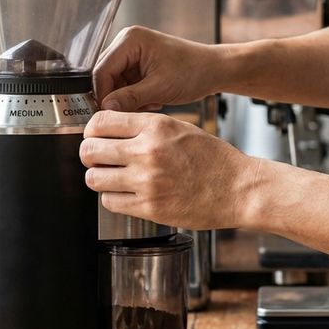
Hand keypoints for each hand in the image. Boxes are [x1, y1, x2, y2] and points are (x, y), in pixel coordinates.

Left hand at [80, 111, 259, 229]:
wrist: (239, 189)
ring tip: (110, 177)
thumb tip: (113, 130)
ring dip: (98, 178)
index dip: (91, 129)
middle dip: (89, 154)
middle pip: (90, 150)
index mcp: (155, 127)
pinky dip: (112, 198)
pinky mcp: (150, 207)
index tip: (94, 136)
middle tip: (96, 158)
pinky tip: (124, 194)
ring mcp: (147, 182)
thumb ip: (147, 128)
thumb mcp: (181, 129)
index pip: (101, 121)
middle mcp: (148, 152)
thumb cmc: (215, 160)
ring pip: (94, 179)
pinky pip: (110, 202)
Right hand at [93, 25, 222, 111]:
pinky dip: (135, 98)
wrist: (214, 70)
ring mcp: (132, 53)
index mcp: (130, 40)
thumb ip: (129, 98)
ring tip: (150, 103)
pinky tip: (152, 100)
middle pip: (106, 77)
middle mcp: (128, 43)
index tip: (108, 114)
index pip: (102, 70)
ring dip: (128, 99)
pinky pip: (125, 86)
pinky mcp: (138, 65)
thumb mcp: (159, 88)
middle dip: (118, 98)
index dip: (103, 95)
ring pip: (115, 84)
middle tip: (132, 112)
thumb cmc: (193, 71)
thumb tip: (105, 109)